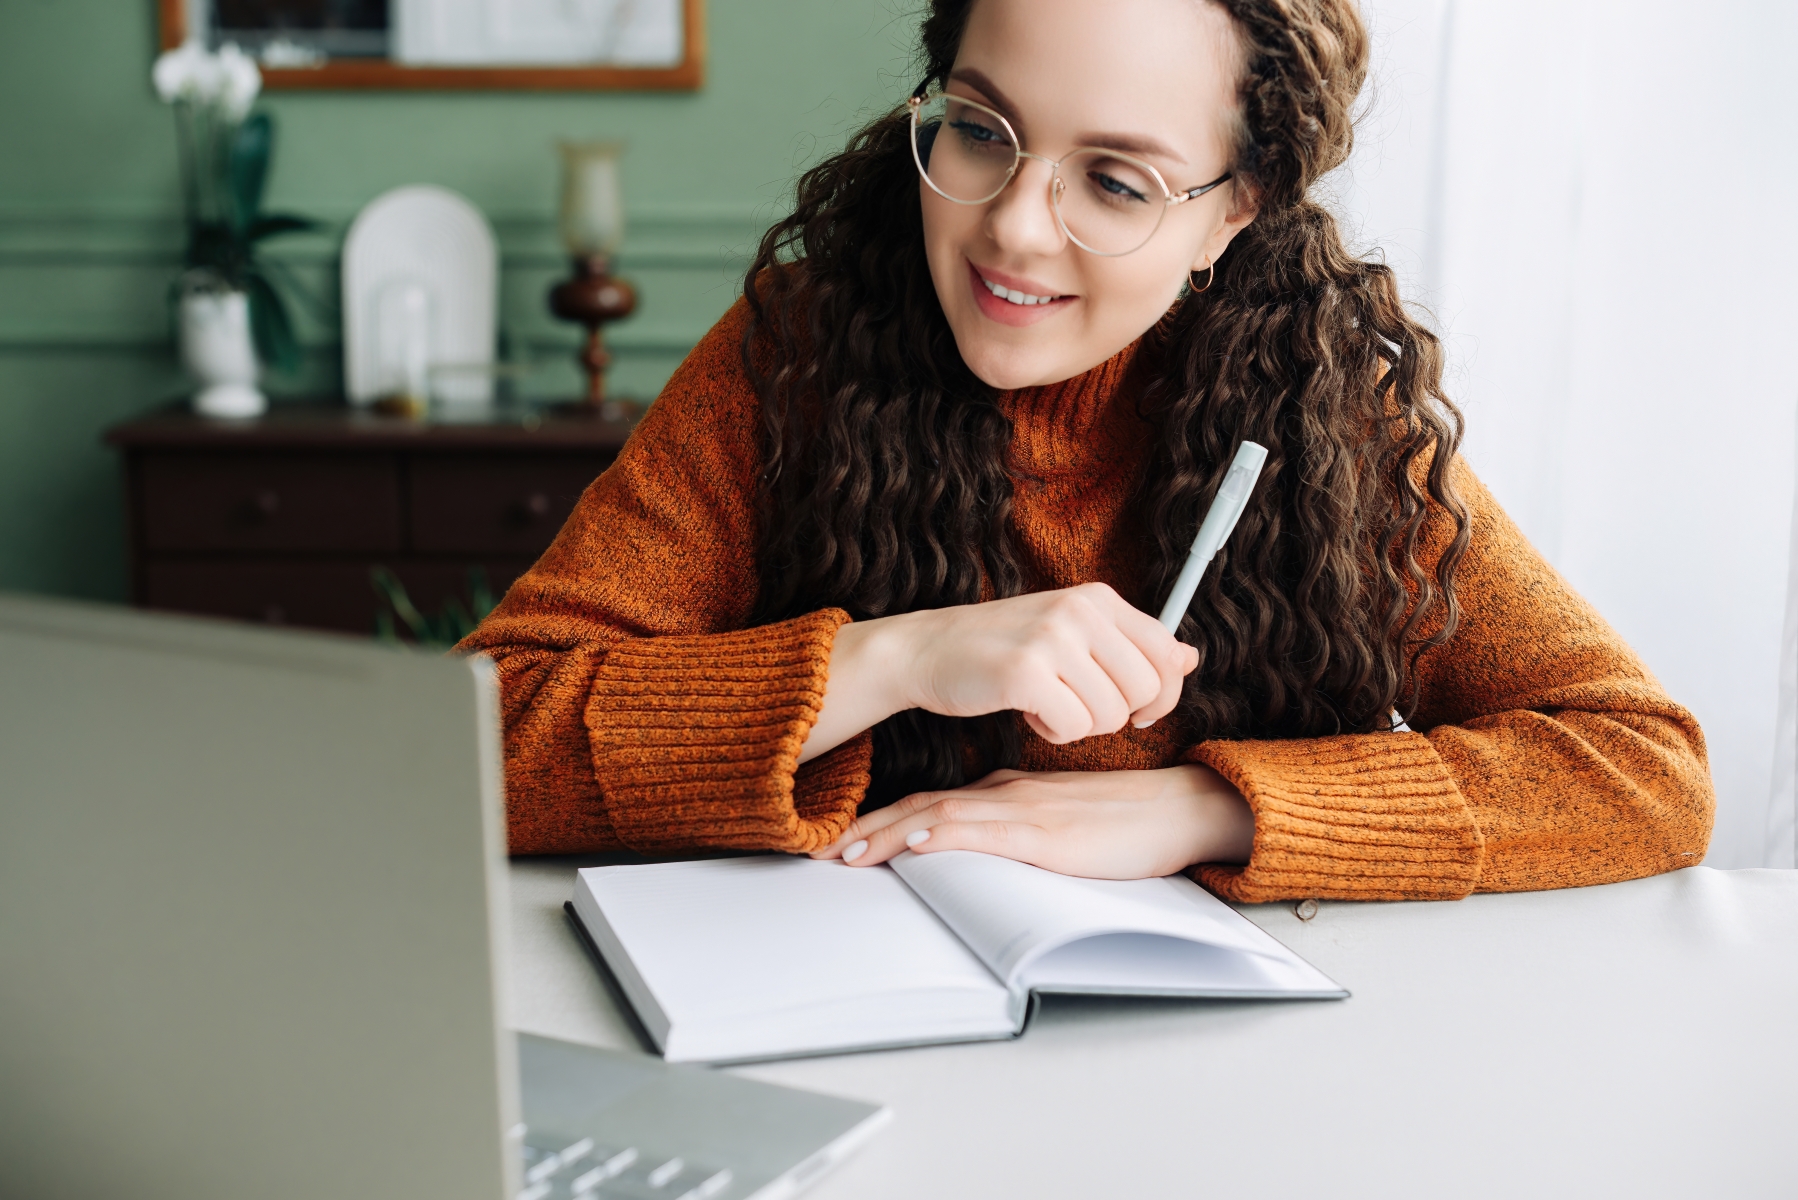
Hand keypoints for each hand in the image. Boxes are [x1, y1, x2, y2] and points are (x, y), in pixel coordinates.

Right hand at [800, 583, 1198, 762]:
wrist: (927, 649)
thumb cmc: (1002, 648)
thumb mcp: (1072, 634)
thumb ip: (1130, 645)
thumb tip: (1190, 658)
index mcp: (1098, 598)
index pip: (1167, 655)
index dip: (1161, 695)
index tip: (1135, 710)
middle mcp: (1080, 611)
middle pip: (1146, 690)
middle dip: (1119, 715)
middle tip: (1080, 709)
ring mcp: (1052, 639)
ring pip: (1112, 715)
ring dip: (1081, 725)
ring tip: (1048, 705)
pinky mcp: (1025, 672)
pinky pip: (1073, 727)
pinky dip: (1054, 732)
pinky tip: (1029, 713)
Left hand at [810, 765, 1254, 878]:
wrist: (1181, 809)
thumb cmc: (1129, 821)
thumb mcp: (1061, 823)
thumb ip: (1022, 828)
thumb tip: (981, 850)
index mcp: (1009, 791)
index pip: (934, 802)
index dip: (887, 819)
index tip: (848, 840)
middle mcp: (1008, 794)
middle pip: (924, 807)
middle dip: (871, 829)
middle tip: (826, 850)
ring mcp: (1026, 811)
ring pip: (942, 818)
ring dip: (891, 836)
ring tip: (850, 854)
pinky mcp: (1048, 834)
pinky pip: (987, 832)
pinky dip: (948, 835)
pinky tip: (921, 843)